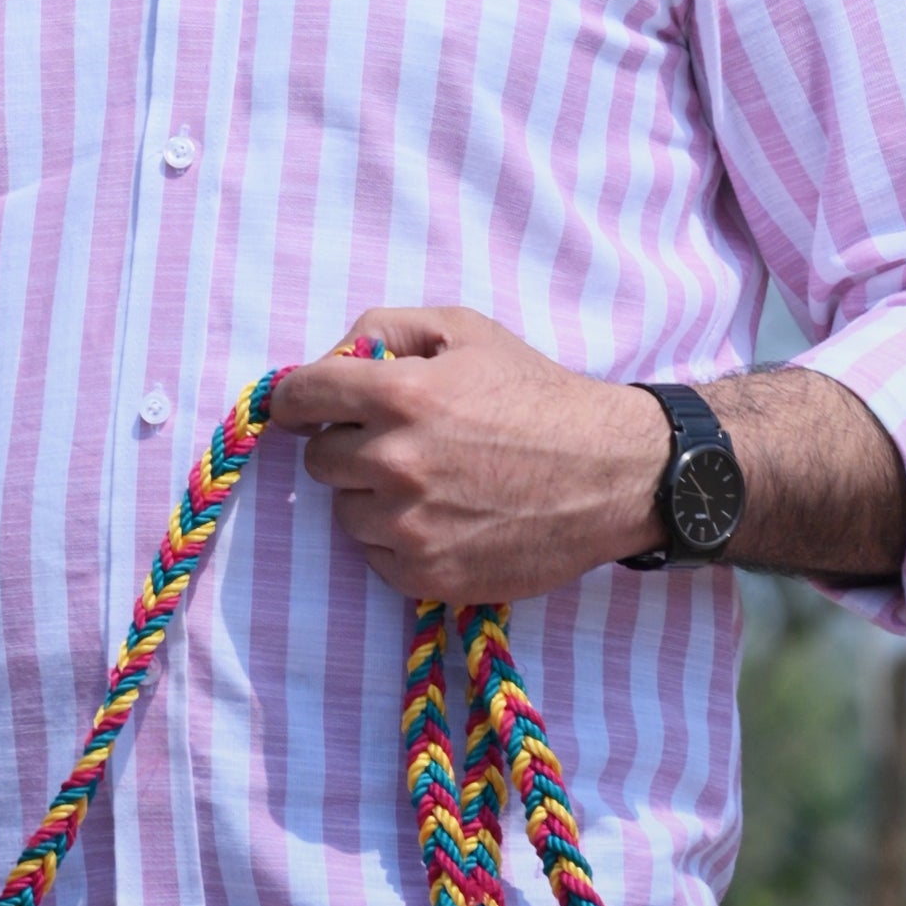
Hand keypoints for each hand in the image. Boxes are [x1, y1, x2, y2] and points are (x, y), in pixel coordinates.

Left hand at [266, 304, 662, 607]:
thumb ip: (385, 329)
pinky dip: (396, 540)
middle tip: (397, 441)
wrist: (608, 473)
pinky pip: (375, 556)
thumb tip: (330, 359)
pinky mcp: (429, 576)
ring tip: (431, 481)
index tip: (303, 407)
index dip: (296, 399)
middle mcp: (396, 462)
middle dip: (348, 446)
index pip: (301, 396)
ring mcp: (410, 526)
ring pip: (346, 511)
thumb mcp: (464, 330)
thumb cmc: (535, 394)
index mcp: (399, 394)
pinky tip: (442, 517)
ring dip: (372, 497)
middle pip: (321, 459)